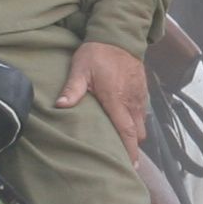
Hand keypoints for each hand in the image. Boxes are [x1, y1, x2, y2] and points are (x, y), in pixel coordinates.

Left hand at [56, 41, 149, 160]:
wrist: (119, 37)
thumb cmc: (97, 53)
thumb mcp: (80, 68)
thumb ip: (72, 89)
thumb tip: (60, 105)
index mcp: (117, 99)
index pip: (126, 131)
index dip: (129, 150)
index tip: (130, 166)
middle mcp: (132, 101)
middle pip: (137, 133)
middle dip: (132, 147)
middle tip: (123, 161)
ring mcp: (139, 96)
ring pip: (142, 124)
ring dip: (134, 135)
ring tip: (124, 145)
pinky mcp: (142, 91)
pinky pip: (142, 113)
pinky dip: (136, 122)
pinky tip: (126, 124)